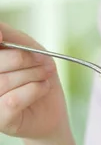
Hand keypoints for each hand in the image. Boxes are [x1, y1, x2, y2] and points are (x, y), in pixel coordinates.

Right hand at [0, 23, 67, 138]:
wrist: (52, 108)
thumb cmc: (38, 74)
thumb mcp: (28, 47)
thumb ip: (11, 36)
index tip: (1, 37)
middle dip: (25, 59)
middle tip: (45, 63)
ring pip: (4, 81)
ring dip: (34, 75)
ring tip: (45, 76)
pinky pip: (13, 101)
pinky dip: (35, 90)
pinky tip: (43, 88)